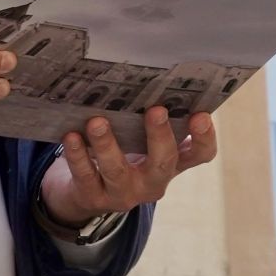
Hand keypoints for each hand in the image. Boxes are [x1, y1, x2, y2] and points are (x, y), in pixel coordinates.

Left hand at [39, 107, 216, 226]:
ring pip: (117, 171)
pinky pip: (85, 176)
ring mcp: (124, 194)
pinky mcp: (94, 198)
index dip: (204, 137)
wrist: (85, 192)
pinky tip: (71, 136)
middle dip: (159, 136)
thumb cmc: (122, 153)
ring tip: (97, 122)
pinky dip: (78, 155)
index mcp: (171, 163)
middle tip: (156, 110)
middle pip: (163, 163)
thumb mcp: (141, 140)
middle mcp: (153, 182)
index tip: (201, 114)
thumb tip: (148, 77)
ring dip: (108, 145)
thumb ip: (150, 119)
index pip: (200, 154)